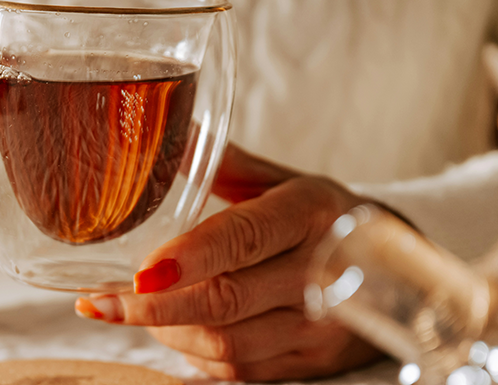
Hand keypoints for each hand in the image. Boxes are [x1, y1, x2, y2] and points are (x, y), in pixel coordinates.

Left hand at [74, 145, 383, 380]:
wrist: (397, 267)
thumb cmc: (324, 215)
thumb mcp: (283, 179)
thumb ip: (224, 164)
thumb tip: (167, 136)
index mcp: (309, 213)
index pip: (242, 238)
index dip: (188, 258)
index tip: (138, 272)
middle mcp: (321, 271)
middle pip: (226, 302)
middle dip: (153, 309)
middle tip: (99, 303)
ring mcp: (321, 325)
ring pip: (228, 345)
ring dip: (169, 333)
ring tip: (131, 312)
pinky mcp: (312, 362)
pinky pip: (241, 372)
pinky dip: (196, 355)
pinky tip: (174, 332)